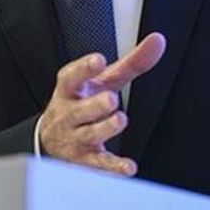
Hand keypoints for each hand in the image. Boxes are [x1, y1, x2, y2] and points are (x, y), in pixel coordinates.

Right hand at [38, 32, 165, 175]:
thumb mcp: (103, 81)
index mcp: (71, 90)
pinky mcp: (84, 160)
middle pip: (81, 110)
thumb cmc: (83, 101)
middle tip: (111, 99)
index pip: (72, 77)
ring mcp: (75, 138)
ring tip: (119, 120)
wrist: (52, 139)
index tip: (98, 60)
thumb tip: (158, 41)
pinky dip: (113, 168)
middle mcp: (70, 114)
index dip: (84, 69)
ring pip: (88, 135)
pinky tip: (128, 167)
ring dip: (104, 129)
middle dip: (95, 104)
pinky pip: (99, 165)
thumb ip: (131, 62)